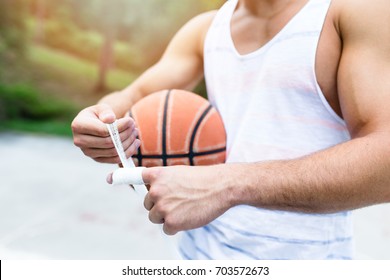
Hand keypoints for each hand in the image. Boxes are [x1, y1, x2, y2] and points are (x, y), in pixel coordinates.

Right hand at [71, 104, 139, 163]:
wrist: (95, 124)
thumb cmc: (99, 114)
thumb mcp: (101, 108)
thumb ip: (106, 111)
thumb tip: (110, 119)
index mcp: (78, 125)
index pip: (102, 130)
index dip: (119, 127)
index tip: (131, 121)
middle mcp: (79, 141)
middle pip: (108, 142)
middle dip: (126, 135)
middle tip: (134, 127)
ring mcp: (87, 152)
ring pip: (113, 152)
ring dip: (128, 143)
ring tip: (135, 133)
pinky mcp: (96, 159)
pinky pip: (114, 159)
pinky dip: (127, 153)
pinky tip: (135, 143)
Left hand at [107, 165, 234, 234]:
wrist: (220, 186)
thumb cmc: (202, 179)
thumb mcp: (178, 173)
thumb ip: (162, 181)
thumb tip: (152, 192)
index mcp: (157, 175)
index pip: (134, 176)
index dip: (120, 176)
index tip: (109, 178)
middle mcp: (156, 190)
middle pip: (147, 205)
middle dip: (159, 206)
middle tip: (178, 201)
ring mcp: (163, 206)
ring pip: (155, 218)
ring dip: (168, 216)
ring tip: (185, 207)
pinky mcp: (171, 221)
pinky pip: (166, 228)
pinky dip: (177, 225)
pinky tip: (189, 215)